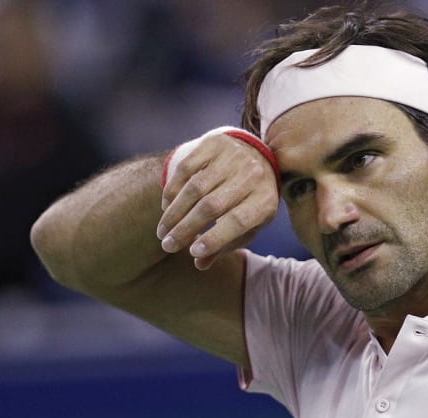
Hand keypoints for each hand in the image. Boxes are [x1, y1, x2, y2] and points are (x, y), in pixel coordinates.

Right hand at [157, 133, 278, 269]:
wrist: (257, 156)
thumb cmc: (250, 200)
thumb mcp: (249, 225)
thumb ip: (226, 244)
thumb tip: (200, 264)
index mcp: (265, 200)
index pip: (238, 221)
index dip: (214, 239)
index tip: (192, 253)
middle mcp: (252, 175)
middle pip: (212, 206)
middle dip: (185, 229)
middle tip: (167, 245)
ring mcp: (234, 156)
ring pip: (195, 188)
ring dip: (174, 212)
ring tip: (163, 231)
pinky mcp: (215, 143)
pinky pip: (186, 168)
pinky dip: (172, 190)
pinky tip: (166, 207)